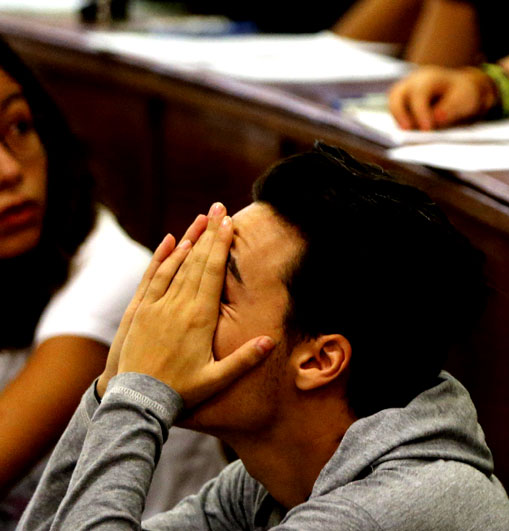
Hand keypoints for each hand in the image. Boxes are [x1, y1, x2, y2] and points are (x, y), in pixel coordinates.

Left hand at [115, 203, 274, 407]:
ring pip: (176, 265)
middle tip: (219, 208)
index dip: (221, 245)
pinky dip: (162, 258)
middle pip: (197, 262)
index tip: (229, 223)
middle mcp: (178, 306)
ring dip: (190, 239)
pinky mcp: (142, 311)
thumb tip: (271, 340)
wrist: (138, 399)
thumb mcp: (217, 378)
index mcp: (199, 318)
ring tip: (202, 218)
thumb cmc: (181, 390)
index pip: (212, 272)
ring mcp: (157, 306)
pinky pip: (154, 278)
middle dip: (210, 233)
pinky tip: (172, 241)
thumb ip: (245, 359)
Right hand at [388, 66, 494, 130]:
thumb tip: (436, 118)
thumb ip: (450, 107)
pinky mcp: (402, 99)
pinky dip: (400, 120)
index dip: (421, 112)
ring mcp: (405, 88)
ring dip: (398, 118)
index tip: (426, 129)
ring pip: (393, 102)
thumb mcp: (463, 98)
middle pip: (396, 95)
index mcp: (429, 77)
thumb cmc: (461, 92)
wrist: (459, 87)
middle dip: (401, 114)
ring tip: (407, 135)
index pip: (419, 93)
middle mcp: (413, 81)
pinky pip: (396, 109)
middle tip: (408, 132)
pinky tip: (409, 132)